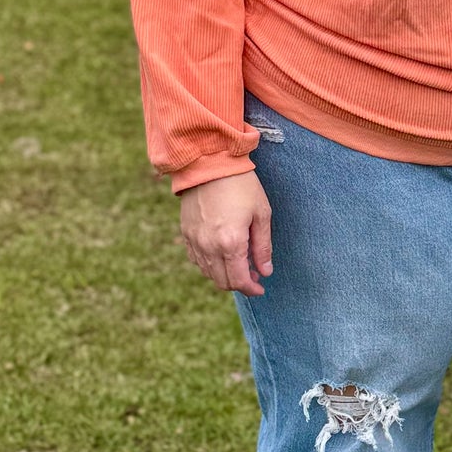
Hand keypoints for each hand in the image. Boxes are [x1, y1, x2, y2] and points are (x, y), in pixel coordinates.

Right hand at [178, 172, 273, 294]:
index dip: (251, 289)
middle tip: (253, 274)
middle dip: (239, 284)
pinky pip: (196, 259)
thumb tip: (265, 271)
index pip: (239, 281)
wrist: (209, 162)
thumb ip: (263, 247)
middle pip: (222, 282)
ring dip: (224, 274)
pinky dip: (210, 264)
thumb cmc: (241, 185)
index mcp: (230, 243)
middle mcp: (209, 246)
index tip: (261, 287)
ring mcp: (195, 240)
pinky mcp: (186, 233)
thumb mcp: (261, 214)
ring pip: (208, 273)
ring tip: (239, 262)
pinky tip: (221, 254)